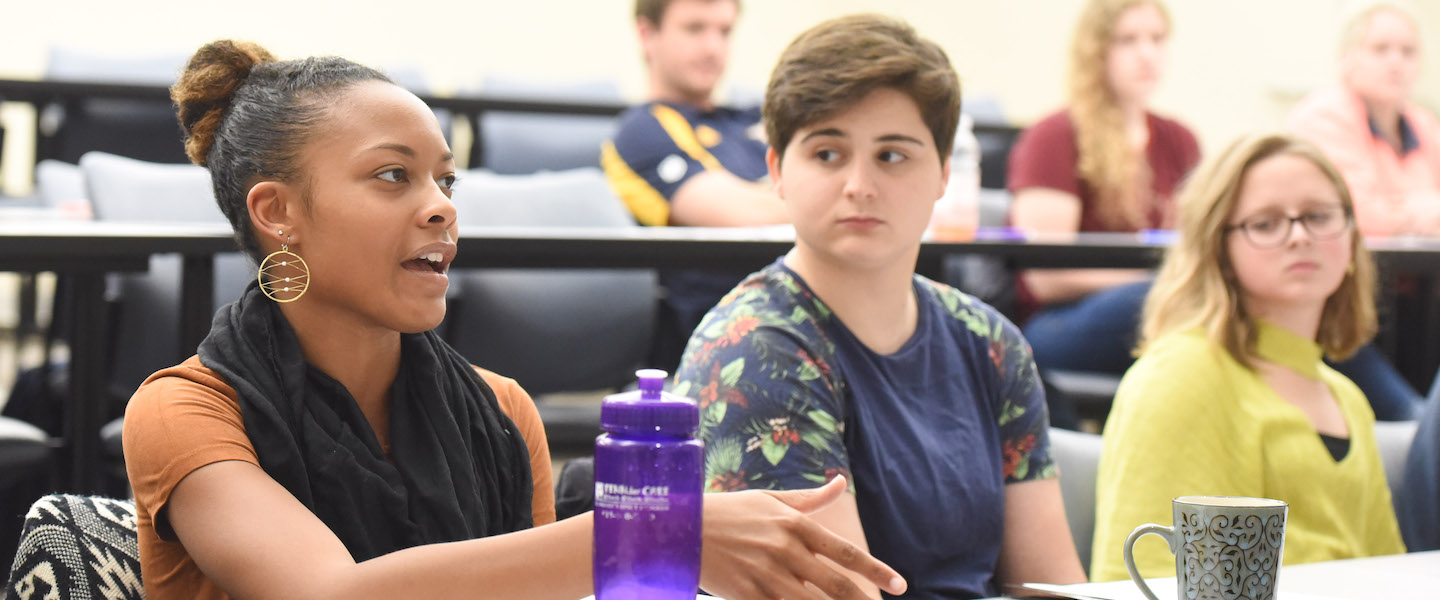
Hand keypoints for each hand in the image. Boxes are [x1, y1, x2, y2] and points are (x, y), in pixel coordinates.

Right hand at [698, 476, 905, 599]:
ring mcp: (766, 575)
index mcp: (794, 524)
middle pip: (836, 585)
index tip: (900, 585)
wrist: (678, 528)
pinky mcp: (746, 595)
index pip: (845, 552)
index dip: (876, 570)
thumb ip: (809, 499)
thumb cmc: (728, 512)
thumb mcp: (769, 499)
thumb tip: (840, 483)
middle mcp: (785, 550)